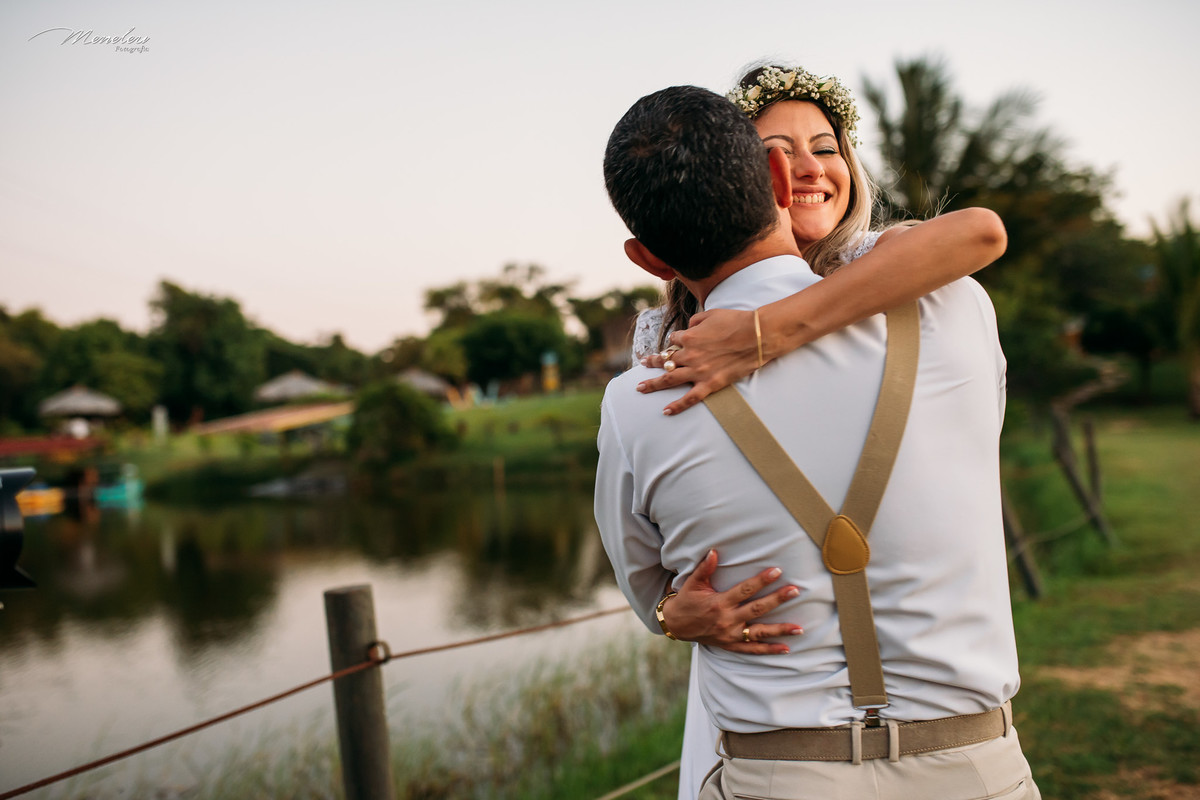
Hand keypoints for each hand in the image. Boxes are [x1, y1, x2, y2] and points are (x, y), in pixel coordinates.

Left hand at [638, 308, 759, 415]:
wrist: (757, 336)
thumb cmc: (736, 321)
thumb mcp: (712, 314)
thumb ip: (696, 321)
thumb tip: (689, 327)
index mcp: (689, 337)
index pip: (674, 340)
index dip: (676, 340)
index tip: (678, 342)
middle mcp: (690, 355)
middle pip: (665, 360)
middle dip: (652, 362)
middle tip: (643, 364)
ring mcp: (698, 371)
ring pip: (669, 379)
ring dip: (653, 384)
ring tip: (640, 387)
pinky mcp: (710, 384)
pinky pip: (690, 398)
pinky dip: (677, 406)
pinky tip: (665, 411)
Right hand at [661, 549, 803, 654]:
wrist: (675, 625)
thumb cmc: (687, 600)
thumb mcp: (693, 583)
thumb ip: (705, 568)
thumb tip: (714, 551)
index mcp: (719, 602)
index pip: (744, 590)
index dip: (761, 580)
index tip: (777, 571)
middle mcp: (727, 620)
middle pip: (757, 609)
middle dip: (777, 600)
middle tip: (794, 591)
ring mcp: (730, 635)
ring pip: (759, 632)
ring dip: (780, 630)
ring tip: (799, 628)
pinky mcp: (731, 645)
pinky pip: (752, 649)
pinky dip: (769, 649)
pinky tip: (786, 648)